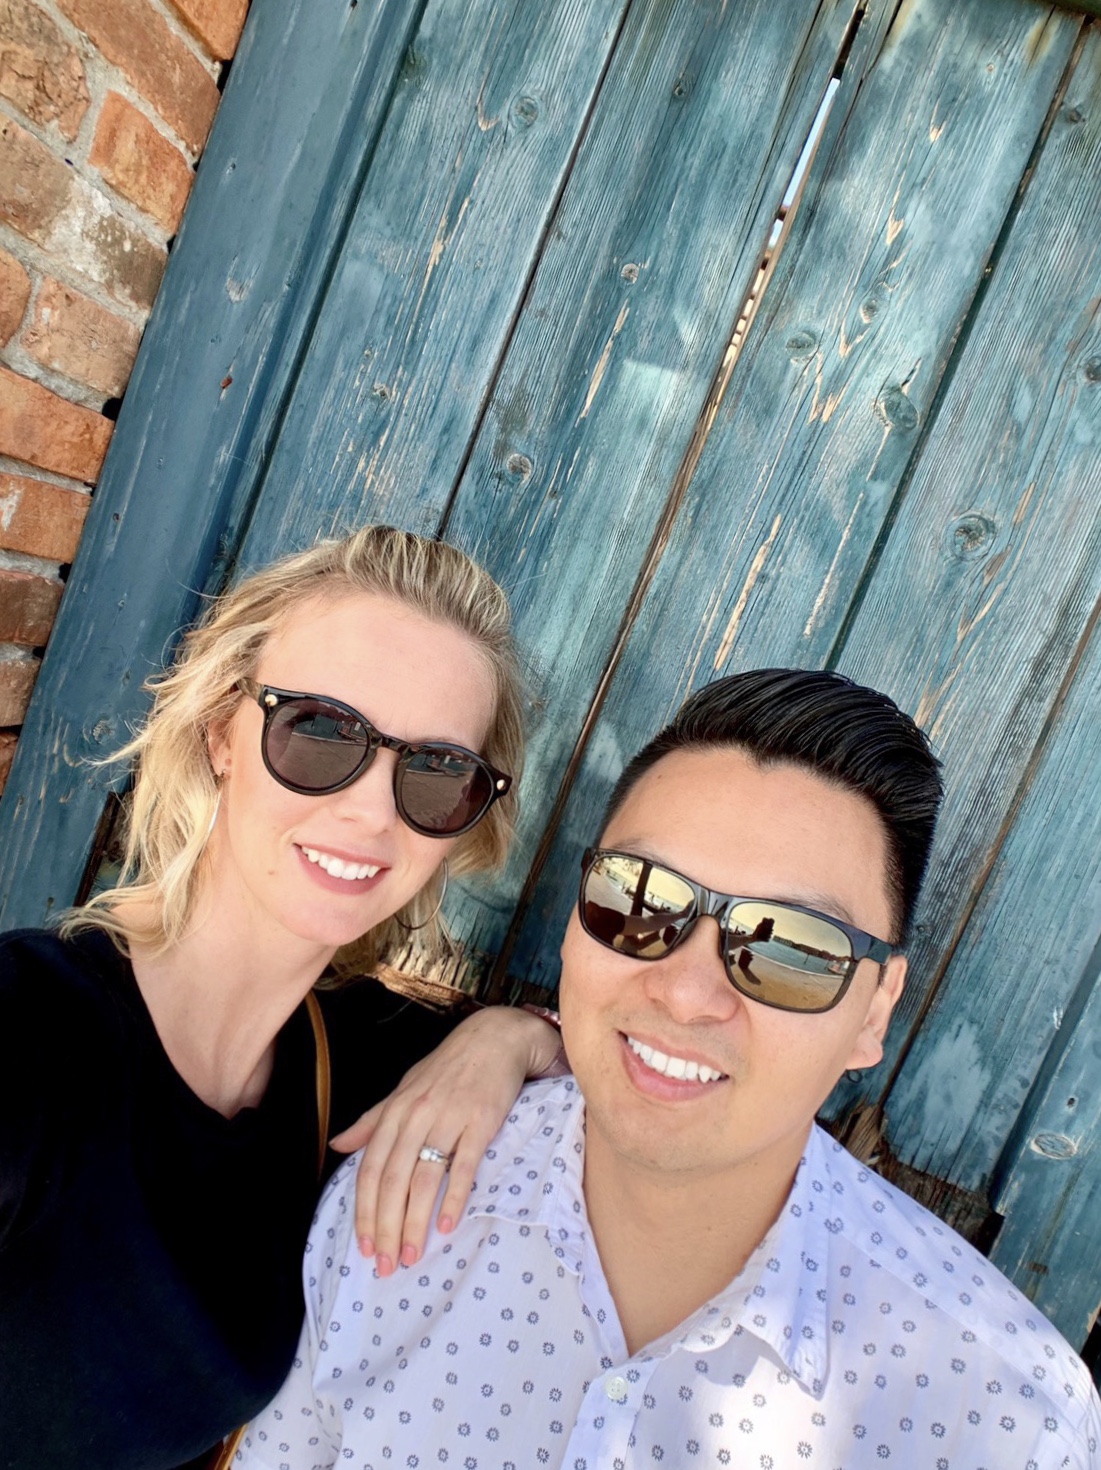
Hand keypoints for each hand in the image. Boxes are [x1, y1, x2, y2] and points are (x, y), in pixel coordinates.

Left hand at [329, 1004, 562, 1274]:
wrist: (494, 1039)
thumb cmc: (447, 1068)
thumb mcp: (404, 1090)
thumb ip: (372, 1121)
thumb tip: (337, 1145)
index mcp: (396, 1111)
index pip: (371, 1168)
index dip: (364, 1210)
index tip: (363, 1247)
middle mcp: (417, 1116)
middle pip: (393, 1180)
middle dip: (385, 1226)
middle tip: (385, 1265)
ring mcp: (449, 1119)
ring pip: (423, 1178)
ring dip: (415, 1222)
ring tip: (411, 1255)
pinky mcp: (481, 1122)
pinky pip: (463, 1166)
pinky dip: (453, 1198)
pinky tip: (447, 1227)